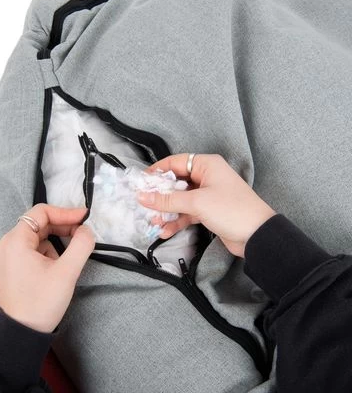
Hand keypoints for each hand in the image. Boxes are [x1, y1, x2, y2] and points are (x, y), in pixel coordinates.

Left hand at [0, 203, 94, 332]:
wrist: (22, 333)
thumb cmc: (41, 303)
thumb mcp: (67, 272)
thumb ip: (81, 244)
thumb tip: (87, 230)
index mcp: (15, 242)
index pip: (41, 213)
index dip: (65, 212)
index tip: (84, 218)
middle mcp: (6, 245)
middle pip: (38, 223)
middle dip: (62, 227)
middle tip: (82, 235)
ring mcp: (6, 256)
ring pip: (36, 236)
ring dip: (56, 240)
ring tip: (69, 256)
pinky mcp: (11, 266)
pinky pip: (32, 249)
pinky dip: (48, 251)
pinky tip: (57, 265)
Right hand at [137, 153, 276, 257]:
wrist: (257, 236)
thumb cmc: (231, 210)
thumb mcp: (197, 202)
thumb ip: (168, 200)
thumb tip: (142, 196)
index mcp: (206, 165)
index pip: (175, 163)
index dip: (157, 171)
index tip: (141, 183)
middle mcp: (206, 177)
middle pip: (176, 183)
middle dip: (160, 196)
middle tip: (145, 206)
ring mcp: (207, 195)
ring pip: (180, 200)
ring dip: (167, 211)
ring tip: (154, 223)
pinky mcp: (208, 211)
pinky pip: (187, 213)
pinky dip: (177, 221)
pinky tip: (166, 231)